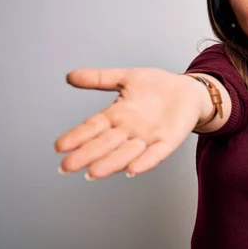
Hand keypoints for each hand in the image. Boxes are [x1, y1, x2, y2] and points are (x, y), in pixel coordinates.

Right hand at [55, 68, 204, 179]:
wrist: (188, 91)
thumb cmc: (157, 86)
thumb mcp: (127, 77)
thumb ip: (100, 78)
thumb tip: (69, 76)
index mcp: (117, 115)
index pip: (92, 127)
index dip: (77, 136)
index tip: (59, 146)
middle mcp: (129, 130)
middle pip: (104, 143)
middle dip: (86, 155)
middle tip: (66, 167)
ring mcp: (148, 138)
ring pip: (126, 153)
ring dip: (111, 163)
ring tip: (93, 172)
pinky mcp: (168, 141)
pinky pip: (156, 154)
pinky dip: (145, 162)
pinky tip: (133, 169)